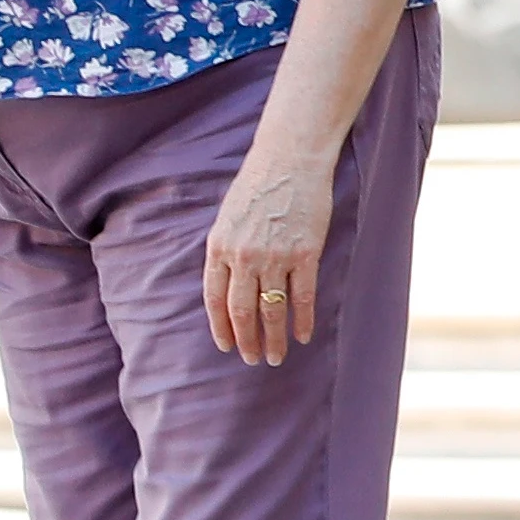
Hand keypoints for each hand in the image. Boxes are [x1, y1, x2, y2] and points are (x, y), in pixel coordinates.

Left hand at [204, 150, 333, 367]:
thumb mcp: (228, 217)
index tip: (226, 346)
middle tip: (252, 360)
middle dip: (246, 341)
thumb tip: (231, 283)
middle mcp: (243, 257)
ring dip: (273, 338)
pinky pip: (302, 297)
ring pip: (272, 310)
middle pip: (242, 311)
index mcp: (219, 247)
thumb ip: (227, 250)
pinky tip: (304, 336)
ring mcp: (274, 257)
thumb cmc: (259, 184)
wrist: (290, 159)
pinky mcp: (305, 254)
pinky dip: (303, 320)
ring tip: (276, 357)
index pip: (215, 300)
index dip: (221, 327)